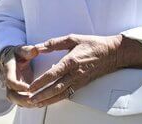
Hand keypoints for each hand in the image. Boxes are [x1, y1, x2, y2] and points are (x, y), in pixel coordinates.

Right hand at [0, 45, 37, 106]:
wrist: (11, 58)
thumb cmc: (17, 54)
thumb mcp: (21, 49)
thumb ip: (27, 50)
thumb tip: (35, 50)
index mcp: (8, 70)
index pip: (10, 80)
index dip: (18, 86)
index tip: (29, 88)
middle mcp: (8, 80)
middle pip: (11, 94)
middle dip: (22, 99)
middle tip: (34, 99)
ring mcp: (12, 88)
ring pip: (15, 100)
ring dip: (26, 103)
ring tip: (38, 103)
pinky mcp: (17, 92)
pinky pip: (20, 101)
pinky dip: (28, 104)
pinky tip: (38, 103)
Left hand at [22, 33, 138, 108]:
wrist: (111, 53)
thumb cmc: (93, 44)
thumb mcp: (73, 38)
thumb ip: (54, 43)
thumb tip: (40, 46)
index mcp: (71, 61)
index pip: (53, 74)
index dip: (41, 82)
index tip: (31, 87)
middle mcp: (74, 73)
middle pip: (55, 88)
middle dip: (42, 95)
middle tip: (30, 99)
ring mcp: (79, 80)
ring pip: (61, 94)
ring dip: (48, 100)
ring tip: (37, 103)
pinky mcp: (82, 84)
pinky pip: (68, 94)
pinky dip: (58, 99)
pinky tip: (50, 101)